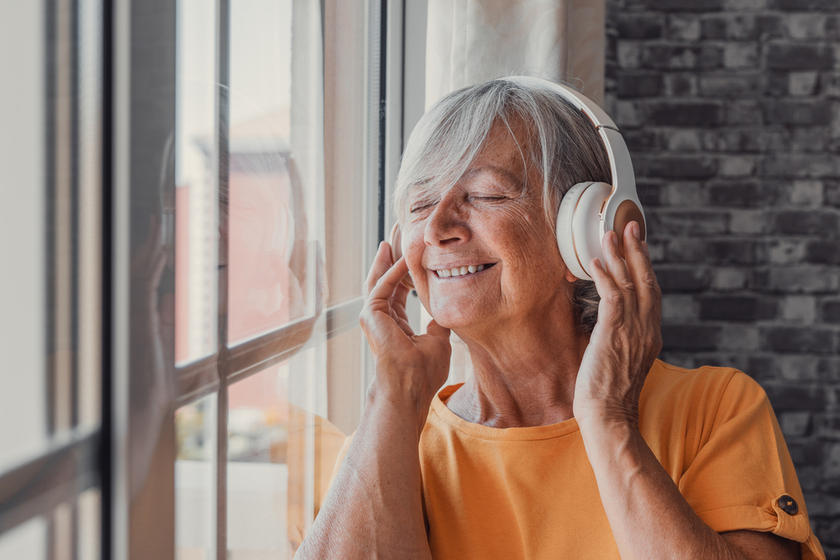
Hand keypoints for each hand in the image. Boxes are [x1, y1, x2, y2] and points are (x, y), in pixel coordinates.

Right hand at [359, 242, 451, 422]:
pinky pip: (383, 285)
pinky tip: (405, 256)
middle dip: (392, 256)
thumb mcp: (438, 339)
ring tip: (394, 234)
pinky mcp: (371, 315)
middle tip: (399, 232)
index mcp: (394, 324)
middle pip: (386, 279)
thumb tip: (447, 309)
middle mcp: (380, 318)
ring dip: (388, 256)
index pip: (399, 290)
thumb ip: (438, 321)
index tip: (414, 251)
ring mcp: (372, 317)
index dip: (406, 271)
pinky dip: (393, 270)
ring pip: (380, 278)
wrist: (410, 387)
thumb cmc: (424, 371)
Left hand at [573, 221, 661, 426]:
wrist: (609, 417)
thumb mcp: (623, 362)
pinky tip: (595, 261)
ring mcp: (632, 331)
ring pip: (630, 283)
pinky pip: (612, 296)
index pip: (652, 294)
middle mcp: (647, 329)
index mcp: (651, 336)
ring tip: (609, 233)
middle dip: (637, 251)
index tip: (638, 246)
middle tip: (629, 225)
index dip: (645, 267)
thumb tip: (611, 330)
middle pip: (647, 281)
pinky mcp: (614, 333)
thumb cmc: (609, 395)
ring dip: (619, 256)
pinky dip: (605, 276)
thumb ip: (623, 341)